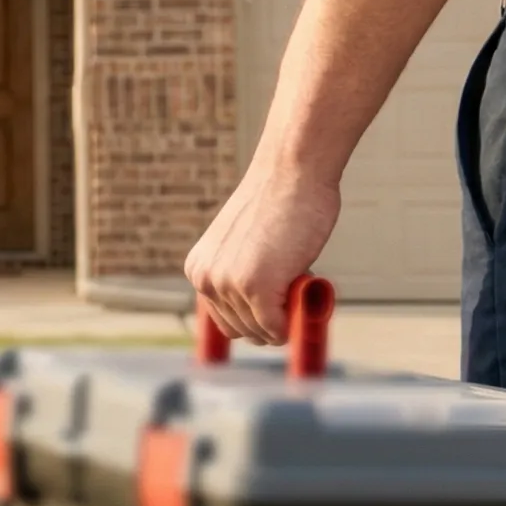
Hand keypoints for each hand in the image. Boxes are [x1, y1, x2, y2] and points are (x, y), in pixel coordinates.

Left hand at [184, 156, 341, 345]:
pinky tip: (307, 294)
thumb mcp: (243, 246)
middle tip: (294, 288)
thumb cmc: (279, 205)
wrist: (292, 173)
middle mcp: (206, 280)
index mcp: (198, 270)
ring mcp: (229, 285)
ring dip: (287, 317)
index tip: (279, 303)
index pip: (224, 321)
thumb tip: (258, 315)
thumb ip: (240, 274)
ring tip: (299, 278)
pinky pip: (277, 327)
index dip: (256, 318)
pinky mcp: (255, 288)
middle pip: (242, 330)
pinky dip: (296, 323)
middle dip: (272, 320)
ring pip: (261, 331)